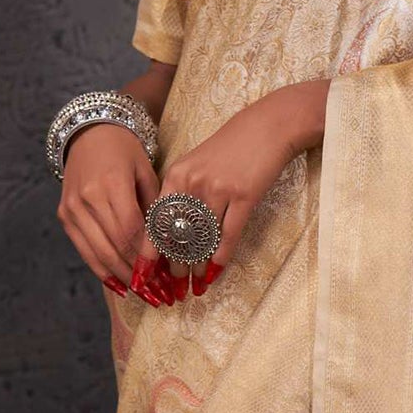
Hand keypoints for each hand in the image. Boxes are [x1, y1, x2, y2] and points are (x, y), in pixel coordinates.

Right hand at [59, 120, 154, 290]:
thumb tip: (170, 246)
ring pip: (99, 252)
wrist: (89, 133)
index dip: (148, 256)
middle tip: (159, 294)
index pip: (132, 229)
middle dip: (138, 273)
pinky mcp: (65, 216)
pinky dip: (102, 270)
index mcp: (111, 183)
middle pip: (115, 245)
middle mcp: (88, 197)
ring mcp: (72, 208)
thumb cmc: (125, 151)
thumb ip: (156, 207)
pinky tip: (120, 284)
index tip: (166, 275)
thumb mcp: (147, 171)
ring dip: (122, 277)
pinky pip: (84, 250)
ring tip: (144, 294)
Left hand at [154, 82, 329, 276]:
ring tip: (196, 284)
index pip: (156, 220)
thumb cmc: (232, 147)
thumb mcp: (196, 163)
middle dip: (174, 265)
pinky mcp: (244, 196)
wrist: (268, 126)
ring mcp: (218, 189)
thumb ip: (181, 193)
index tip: (143, 273)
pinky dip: (221, 256)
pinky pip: (229, 235)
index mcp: (176, 175)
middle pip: (177, 234)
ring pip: (202, 239)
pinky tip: (216, 270)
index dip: (149, 251)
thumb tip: (171, 232)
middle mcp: (192, 183)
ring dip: (198, 266)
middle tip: (174, 285)